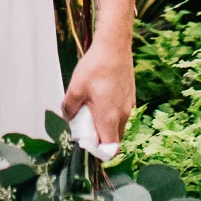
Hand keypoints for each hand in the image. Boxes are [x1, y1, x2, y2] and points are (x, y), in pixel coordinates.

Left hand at [62, 35, 135, 151]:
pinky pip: (121, 114)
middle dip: (100, 140)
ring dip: (106, 126)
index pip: (109, 150)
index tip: (86, 145)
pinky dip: (111, 115)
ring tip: (91, 110)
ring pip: (118, 127)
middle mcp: (123, 116)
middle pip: (114, 140)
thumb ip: (69, 109)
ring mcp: (129, 107)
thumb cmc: (96, 67)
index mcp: (109, 118)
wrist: (115, 46)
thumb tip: (69, 119)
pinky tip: (100, 99)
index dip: (98, 153)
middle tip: (85, 127)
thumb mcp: (75, 89)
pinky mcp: (130, 98)